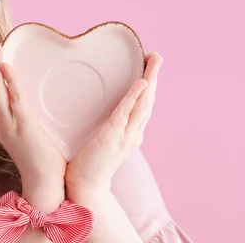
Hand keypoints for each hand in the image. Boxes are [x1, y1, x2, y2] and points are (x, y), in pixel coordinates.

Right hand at [0, 42, 65, 200]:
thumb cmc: (41, 161)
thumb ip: (26, 119)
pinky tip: (6, 68)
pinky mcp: (24, 126)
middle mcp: (1, 123)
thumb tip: (30, 104)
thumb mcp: (28, 136)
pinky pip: (14, 100)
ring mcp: (10, 124)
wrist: (44, 182)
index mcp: (2, 124)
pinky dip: (8, 82)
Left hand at [66, 52, 162, 192]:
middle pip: (149, 101)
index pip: (144, 106)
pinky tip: (141, 83)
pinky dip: (134, 96)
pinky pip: (125, 113)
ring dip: (149, 80)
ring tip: (153, 61)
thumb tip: (100, 111)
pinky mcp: (112, 137)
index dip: (149, 85)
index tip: (150, 67)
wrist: (86, 187)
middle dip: (154, 76)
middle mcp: (133, 134)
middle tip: (157, 56)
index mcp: (132, 134)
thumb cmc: (88, 165)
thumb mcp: (103, 142)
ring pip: (142, 104)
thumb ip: (107, 127)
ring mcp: (125, 136)